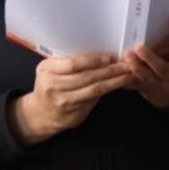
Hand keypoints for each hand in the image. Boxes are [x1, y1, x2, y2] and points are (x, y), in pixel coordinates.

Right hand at [8, 53, 135, 145]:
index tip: (110, 57)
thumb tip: (99, 55)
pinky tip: (119, 86)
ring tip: (128, 74)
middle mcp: (54, 87)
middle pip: (87, 77)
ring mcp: (65, 102)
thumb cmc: (49, 85)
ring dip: (114, 81)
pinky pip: (95, 100)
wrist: (40, 114)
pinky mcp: (75, 114)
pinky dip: (109, 91)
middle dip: (109, 70)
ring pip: (94, 90)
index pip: (73, 64)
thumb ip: (68, 63)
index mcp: (47, 71)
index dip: (93, 60)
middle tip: (126, 64)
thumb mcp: (50, 70)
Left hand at [124, 8, 168, 108]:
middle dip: (149, 58)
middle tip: (138, 47)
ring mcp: (158, 87)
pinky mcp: (145, 91)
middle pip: (161, 68)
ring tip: (124, 56)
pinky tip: (114, 68)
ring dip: (134, 68)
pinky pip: (134, 85)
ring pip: (145, 78)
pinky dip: (124, 77)